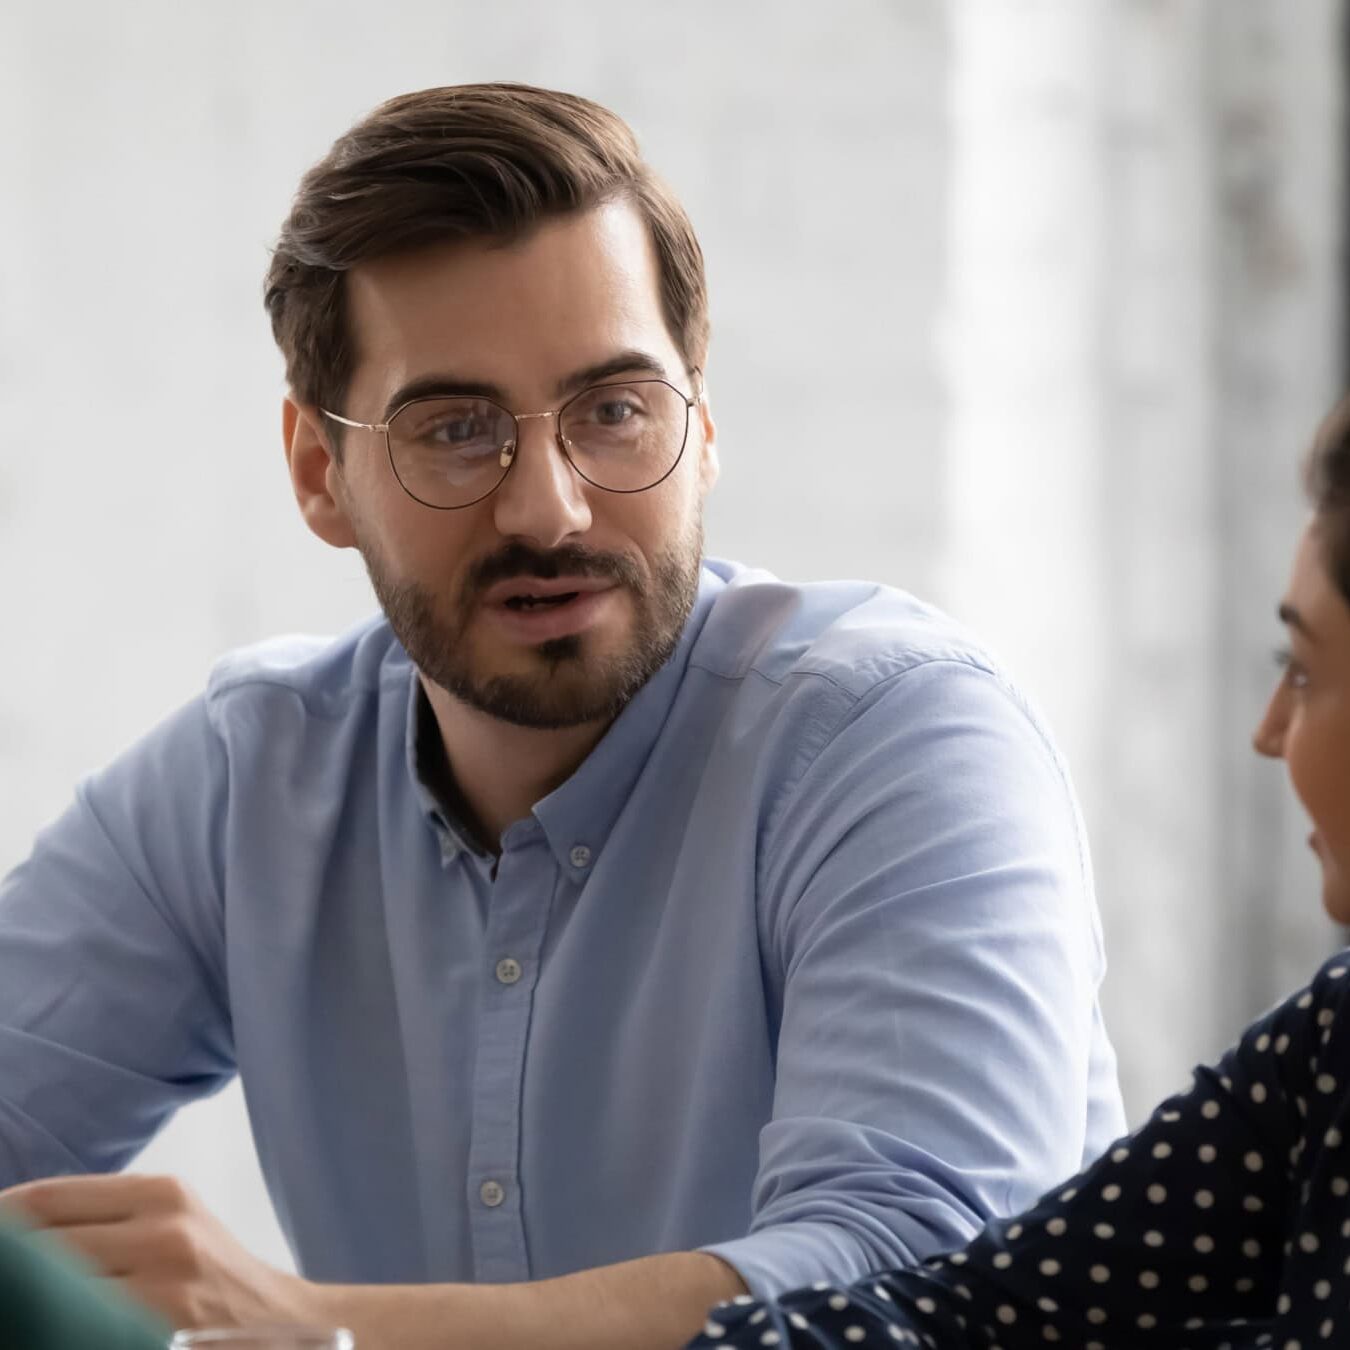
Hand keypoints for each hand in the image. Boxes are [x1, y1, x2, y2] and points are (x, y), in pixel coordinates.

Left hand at [0, 1173, 321, 1331]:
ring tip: (18, 1308)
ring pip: (54, 1294)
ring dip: (24, 1303)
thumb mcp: (174, 1222)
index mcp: (163, 1192)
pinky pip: (81, 1330)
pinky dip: (53, 1329)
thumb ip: (106, 1217)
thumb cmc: (214, 1278)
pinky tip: (45, 1329)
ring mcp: (162, 1287)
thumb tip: (15, 1229)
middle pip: (43, 1246)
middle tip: (1, 1284)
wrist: (288, 1326)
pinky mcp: (159, 1331)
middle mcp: (163, 1231)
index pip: (46, 1199)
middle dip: (8, 1268)